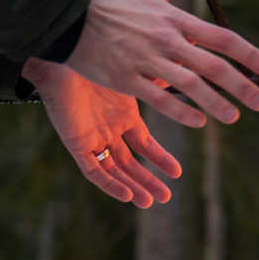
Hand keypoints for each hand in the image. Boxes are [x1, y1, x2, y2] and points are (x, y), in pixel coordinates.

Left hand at [22, 59, 181, 205]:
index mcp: (124, 115)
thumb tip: (194, 77)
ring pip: (113, 170)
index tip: (178, 173)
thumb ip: (161, 82)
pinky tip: (126, 195)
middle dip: (148, 181)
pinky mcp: (75, 142)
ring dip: (132, 187)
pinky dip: (109, 184)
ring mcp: (92, 137)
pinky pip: (92, 170)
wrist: (65, 57)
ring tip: (150, 202)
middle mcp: (108, 129)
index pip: (145, 145)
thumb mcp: (138, 72)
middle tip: (166, 198)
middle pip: (130, 163)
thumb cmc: (99, 57)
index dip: (160, 159)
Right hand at [67, 0, 258, 128]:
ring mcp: (145, 61)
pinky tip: (199, 121)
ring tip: (234, 116)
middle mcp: (165, 41)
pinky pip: (159, 99)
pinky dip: (180, 111)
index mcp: (175, 20)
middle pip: (212, 65)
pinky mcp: (126, 80)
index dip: (249, 54)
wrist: (66, 17)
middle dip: (241, 85)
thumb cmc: (111, 3)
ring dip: (216, 102)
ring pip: (190, 85)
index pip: (222, 38)